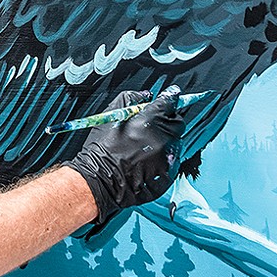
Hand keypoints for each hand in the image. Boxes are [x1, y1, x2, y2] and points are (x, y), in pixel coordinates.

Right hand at [65, 87, 183, 226]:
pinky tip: (148, 160)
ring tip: (146, 146)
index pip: (169, 103)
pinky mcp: (168, 174)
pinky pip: (174, 160)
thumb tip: (146, 96)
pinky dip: (165, 157)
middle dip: (168, 120)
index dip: (170, 99)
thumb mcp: (110, 116)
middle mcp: (161, 139)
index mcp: (148, 122)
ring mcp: (166, 158)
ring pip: (176, 142)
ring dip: (167, 139)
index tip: (172, 96)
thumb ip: (131, 99)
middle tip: (153, 125)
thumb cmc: (101, 150)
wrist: (99, 180)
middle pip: (177, 122)